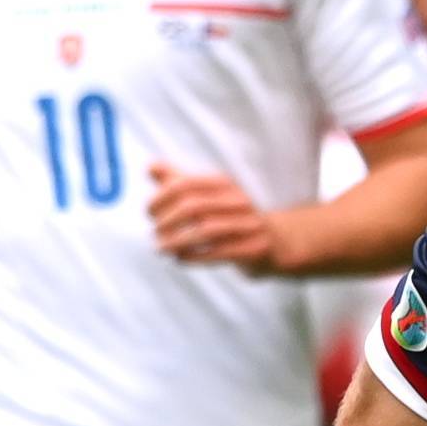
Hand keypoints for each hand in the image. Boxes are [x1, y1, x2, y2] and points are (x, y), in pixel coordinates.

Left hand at [150, 165, 295, 273]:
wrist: (277, 243)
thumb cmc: (233, 219)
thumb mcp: (208, 196)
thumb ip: (179, 182)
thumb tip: (150, 167)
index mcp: (225, 184)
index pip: (185, 185)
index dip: (161, 198)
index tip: (149, 213)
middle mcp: (239, 201)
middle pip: (194, 206)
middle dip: (167, 221)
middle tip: (155, 233)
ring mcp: (249, 225)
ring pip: (206, 230)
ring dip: (177, 241)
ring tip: (161, 248)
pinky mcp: (254, 249)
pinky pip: (219, 253)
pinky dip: (194, 257)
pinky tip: (180, 259)